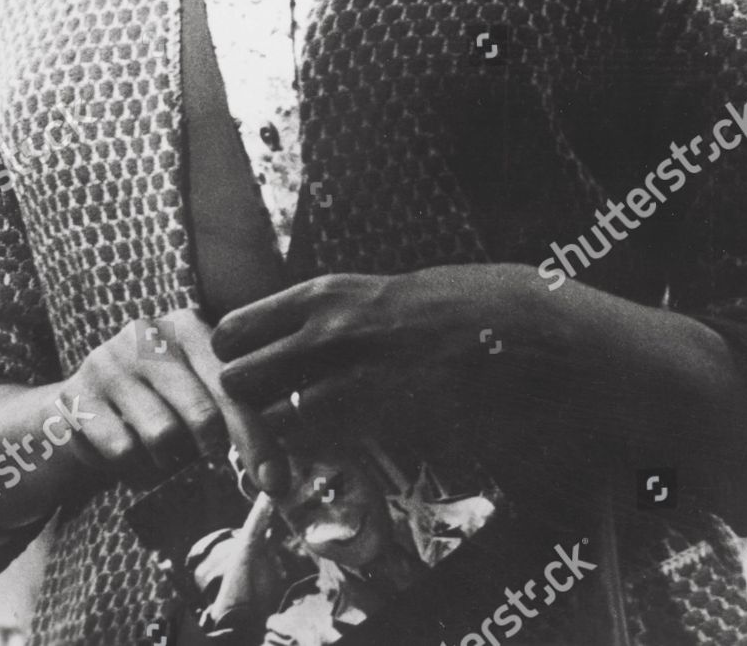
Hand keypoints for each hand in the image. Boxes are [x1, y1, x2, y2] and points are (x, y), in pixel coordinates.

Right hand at [58, 308, 288, 494]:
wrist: (85, 406)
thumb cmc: (161, 403)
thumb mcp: (199, 394)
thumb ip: (233, 417)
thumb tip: (278, 474)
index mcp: (189, 325)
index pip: (231, 386)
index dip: (255, 437)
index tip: (274, 483)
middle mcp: (148, 334)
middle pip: (201, 412)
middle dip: (213, 449)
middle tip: (212, 462)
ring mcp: (109, 361)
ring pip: (162, 436)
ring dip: (167, 459)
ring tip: (161, 450)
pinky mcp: (78, 395)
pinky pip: (122, 451)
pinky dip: (132, 466)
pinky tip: (126, 449)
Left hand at [211, 266, 549, 449]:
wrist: (512, 326)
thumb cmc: (446, 307)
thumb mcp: (372, 293)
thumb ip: (325, 318)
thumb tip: (280, 345)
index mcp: (322, 294)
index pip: (233, 330)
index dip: (234, 358)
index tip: (245, 374)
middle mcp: (325, 330)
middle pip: (238, 379)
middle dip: (243, 405)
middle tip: (261, 419)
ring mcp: (352, 376)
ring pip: (272, 421)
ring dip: (275, 438)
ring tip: (291, 443)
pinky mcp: (381, 420)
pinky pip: (320, 444)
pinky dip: (316, 453)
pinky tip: (334, 448)